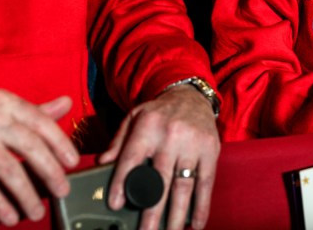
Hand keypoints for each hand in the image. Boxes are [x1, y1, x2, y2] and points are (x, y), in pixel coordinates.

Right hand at [0, 91, 78, 226]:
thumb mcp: (1, 108)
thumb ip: (35, 110)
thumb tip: (67, 103)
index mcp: (4, 101)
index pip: (40, 122)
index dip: (60, 143)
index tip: (73, 162)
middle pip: (29, 146)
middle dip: (50, 171)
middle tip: (63, 190)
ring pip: (9, 170)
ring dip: (27, 195)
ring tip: (37, 211)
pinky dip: (0, 204)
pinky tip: (11, 216)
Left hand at [98, 85, 219, 229]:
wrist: (191, 95)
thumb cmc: (159, 113)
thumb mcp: (134, 118)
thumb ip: (118, 142)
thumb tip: (102, 164)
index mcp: (148, 127)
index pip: (131, 158)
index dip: (122, 183)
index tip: (116, 204)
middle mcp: (171, 135)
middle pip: (159, 179)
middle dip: (152, 211)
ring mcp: (193, 144)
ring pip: (183, 185)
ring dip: (176, 215)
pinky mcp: (211, 150)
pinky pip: (206, 183)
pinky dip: (201, 206)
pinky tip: (196, 224)